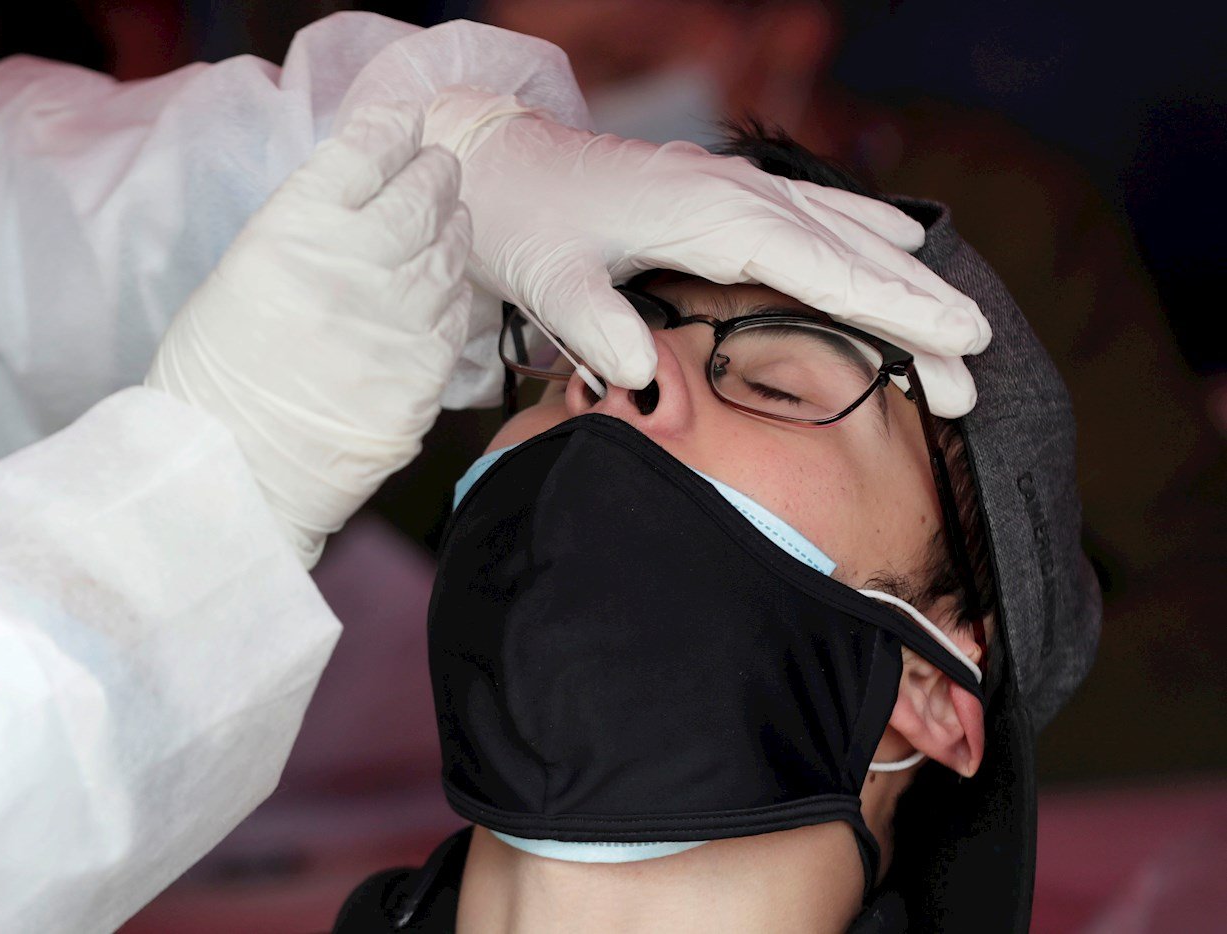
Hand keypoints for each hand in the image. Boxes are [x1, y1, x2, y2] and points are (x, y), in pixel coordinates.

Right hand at [147, 101, 471, 566]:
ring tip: (444, 220)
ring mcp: (400, 317)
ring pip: (450, 248)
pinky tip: (440, 287)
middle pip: (422, 191)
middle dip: (433, 173)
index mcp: (295, 228)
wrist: (232, 473)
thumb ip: (305, 232)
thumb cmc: (215, 378)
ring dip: (450, 227)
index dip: (392, 131)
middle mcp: (357, 262)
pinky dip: (452, 290)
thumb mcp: (239, 275)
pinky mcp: (427, 369)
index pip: (366, 151)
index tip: (403, 128)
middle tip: (435, 168)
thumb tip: (359, 203)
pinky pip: (457, 313)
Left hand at [423, 88, 988, 417]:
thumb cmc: (522, 221)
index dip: (894, 310)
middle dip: (917, 308)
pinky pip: (813, 214)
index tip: (958, 344)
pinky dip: (862, 236)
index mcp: (711, 215)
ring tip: (957, 321)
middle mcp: (738, 194)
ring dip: (901, 277)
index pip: (825, 269)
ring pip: (842, 231)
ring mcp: (734, 188)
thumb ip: (594, 324)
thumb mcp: (548, 277)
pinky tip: (896, 245)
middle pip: (850, 253)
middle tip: (976, 365)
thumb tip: (642, 379)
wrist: (496, 165)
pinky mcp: (721, 195)